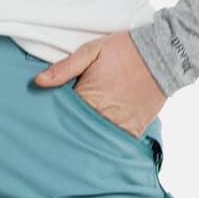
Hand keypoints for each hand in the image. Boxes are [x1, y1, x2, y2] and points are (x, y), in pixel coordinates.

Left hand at [32, 31, 165, 135]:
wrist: (161, 55)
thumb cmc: (123, 50)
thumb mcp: (91, 51)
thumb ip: (64, 68)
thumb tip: (38, 81)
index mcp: (88, 97)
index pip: (63, 115)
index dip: (55, 119)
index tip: (46, 124)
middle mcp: (103, 114)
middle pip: (79, 131)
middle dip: (70, 132)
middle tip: (58, 141)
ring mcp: (120, 123)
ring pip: (97, 140)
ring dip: (89, 140)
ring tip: (77, 147)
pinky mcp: (135, 128)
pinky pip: (119, 143)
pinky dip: (110, 144)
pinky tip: (101, 146)